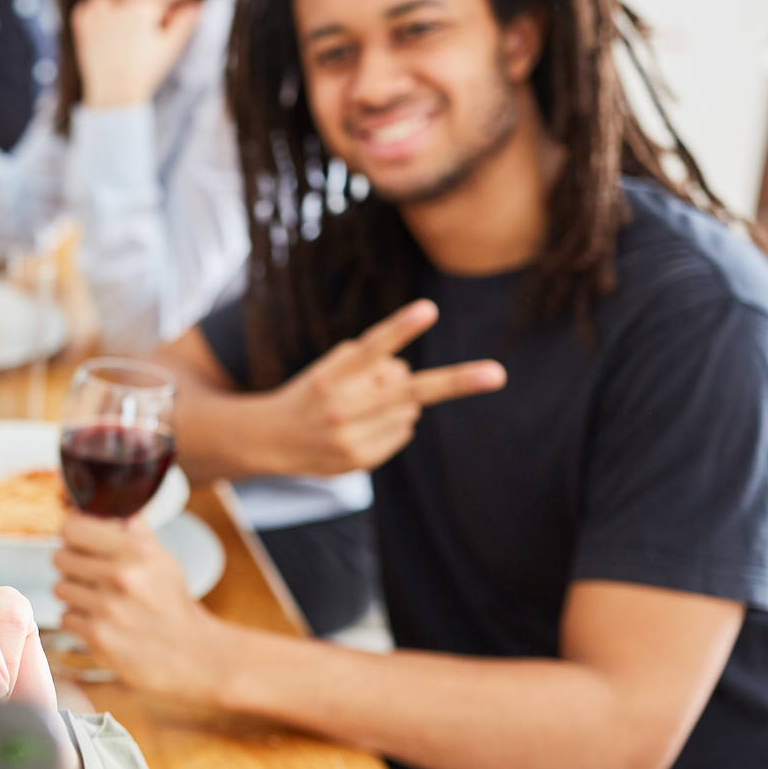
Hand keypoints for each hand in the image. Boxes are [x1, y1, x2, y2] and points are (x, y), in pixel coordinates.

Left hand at [53, 511, 232, 704]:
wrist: (193, 653)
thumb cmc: (174, 605)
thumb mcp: (163, 560)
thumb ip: (135, 532)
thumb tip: (110, 507)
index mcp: (136, 551)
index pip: (72, 529)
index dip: (72, 535)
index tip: (77, 543)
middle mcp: (120, 576)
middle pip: (60, 558)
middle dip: (73, 566)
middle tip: (90, 576)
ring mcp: (107, 608)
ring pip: (60, 588)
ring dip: (74, 595)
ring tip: (97, 601)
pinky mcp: (98, 638)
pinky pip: (65, 618)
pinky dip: (78, 622)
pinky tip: (100, 623)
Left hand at [71, 0, 201, 110]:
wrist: (115, 95)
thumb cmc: (145, 72)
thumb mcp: (171, 47)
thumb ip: (184, 23)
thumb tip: (196, 5)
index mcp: (140, 8)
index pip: (158, 0)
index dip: (164, 16)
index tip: (161, 33)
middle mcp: (116, 7)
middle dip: (140, 10)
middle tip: (142, 35)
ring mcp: (96, 17)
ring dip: (115, 4)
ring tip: (124, 26)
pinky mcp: (82, 28)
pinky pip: (85, 8)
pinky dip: (92, 11)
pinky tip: (104, 25)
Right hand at [257, 299, 506, 475]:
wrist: (269, 439)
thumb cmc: (310, 391)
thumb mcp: (329, 368)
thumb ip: (369, 366)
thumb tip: (407, 375)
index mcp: (330, 377)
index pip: (371, 348)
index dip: (399, 329)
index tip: (428, 309)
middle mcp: (341, 409)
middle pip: (409, 390)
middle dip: (457, 382)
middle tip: (498, 374)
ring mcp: (352, 438)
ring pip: (411, 408)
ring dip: (401, 401)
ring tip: (364, 405)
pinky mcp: (361, 460)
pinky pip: (403, 431)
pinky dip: (393, 423)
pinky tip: (364, 425)